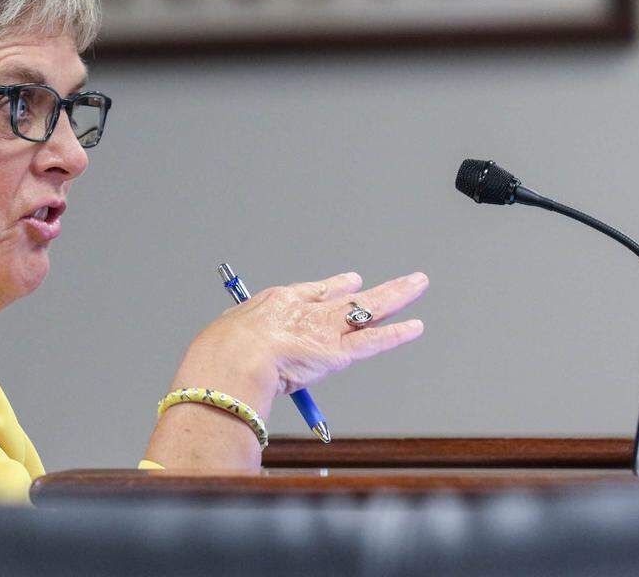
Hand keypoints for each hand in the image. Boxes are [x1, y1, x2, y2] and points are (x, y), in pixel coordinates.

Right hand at [202, 271, 428, 400]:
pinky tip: (415, 327)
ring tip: (417, 284)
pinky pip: (372, 341)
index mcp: (277, 303)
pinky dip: (396, 335)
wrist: (234, 358)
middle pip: (346, 295)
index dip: (333, 287)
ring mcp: (324, 328)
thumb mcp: (228, 337)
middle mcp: (306, 309)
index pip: (312, 292)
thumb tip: (229, 357)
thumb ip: (239, 343)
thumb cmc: (221, 353)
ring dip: (396, 296)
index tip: (348, 283)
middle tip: (395, 280)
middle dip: (371, 289)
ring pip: (368, 309)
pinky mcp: (337, 352)